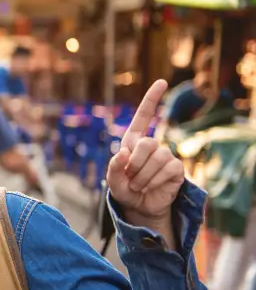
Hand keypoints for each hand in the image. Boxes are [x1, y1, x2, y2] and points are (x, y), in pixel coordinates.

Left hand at [106, 80, 184, 221]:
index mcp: (133, 141)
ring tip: (139, 185)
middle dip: (135, 164)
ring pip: (158, 157)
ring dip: (144, 176)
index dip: (152, 99)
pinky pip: (168, 168)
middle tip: (131, 179)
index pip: (143, 116)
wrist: (139, 207)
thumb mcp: (113, 180)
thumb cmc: (125, 189)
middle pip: (147, 143)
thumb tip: (124, 153)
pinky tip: (151, 187)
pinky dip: (154, 180)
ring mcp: (166, 156)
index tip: (162, 82)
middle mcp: (151, 146)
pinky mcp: (176, 169)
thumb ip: (113, 167)